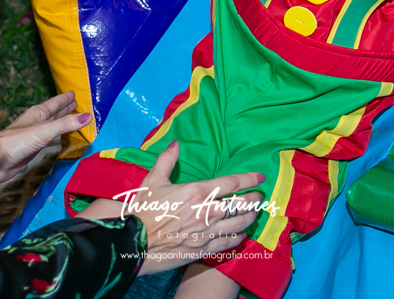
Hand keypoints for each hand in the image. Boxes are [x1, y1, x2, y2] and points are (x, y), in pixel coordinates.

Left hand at [0, 91, 89, 185]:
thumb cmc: (17, 142)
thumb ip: (65, 124)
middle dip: (64, 108)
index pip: (55, 104)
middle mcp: (37, 123)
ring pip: (51, 125)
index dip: (64, 99)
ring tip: (71, 118)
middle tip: (76, 103)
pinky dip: (56, 136)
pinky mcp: (32, 149)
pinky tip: (58, 139)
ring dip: (61, 121)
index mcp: (38, 114)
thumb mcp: (44, 130)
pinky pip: (49, 139)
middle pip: (53, 113)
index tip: (74, 93)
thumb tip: (88, 116)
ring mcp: (34, 136)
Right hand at [134, 142, 264, 274]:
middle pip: (241, 205)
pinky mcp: (204, 249)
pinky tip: (242, 235)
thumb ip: (167, 160)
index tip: (260, 177)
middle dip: (254, 200)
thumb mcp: (153, 180)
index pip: (231, 183)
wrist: (134, 243)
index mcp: (198, 192)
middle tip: (260, 197)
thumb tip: (175, 144)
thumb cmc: (143, 210)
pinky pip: (228, 243)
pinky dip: (239, 237)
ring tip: (255, 214)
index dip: (248, 179)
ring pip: (239, 224)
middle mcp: (208, 212)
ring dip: (250, 218)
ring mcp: (207, 232)